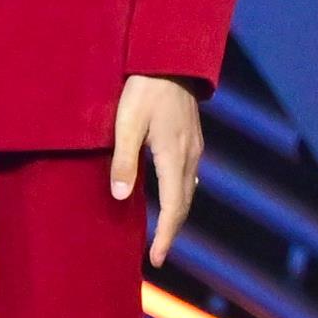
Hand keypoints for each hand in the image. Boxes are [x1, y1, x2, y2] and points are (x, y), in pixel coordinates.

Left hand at [109, 74, 205, 264]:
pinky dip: (179, 194)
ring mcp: (195, 146)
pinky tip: (170, 195)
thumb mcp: (126, 123)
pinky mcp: (192, 137)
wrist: (170, 57)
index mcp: (174, 157)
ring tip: (162, 231)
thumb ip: (123, 161)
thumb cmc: (143, 88)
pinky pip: (189, 175)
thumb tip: (122, 198)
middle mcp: (190, 156)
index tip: (156, 260)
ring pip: (189, 190)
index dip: (165, 237)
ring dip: (176, 214)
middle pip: (184, 204)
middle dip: (171, 232)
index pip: (173, 208)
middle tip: (157, 254)